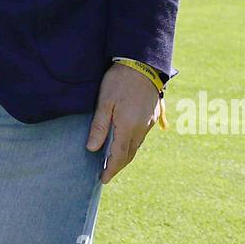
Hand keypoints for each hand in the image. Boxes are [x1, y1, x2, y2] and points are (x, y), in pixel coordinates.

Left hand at [86, 63, 163, 184]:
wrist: (143, 63)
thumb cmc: (120, 81)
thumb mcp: (105, 102)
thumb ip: (99, 126)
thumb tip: (92, 149)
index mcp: (128, 127)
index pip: (118, 156)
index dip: (110, 169)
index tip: (103, 180)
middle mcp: (141, 128)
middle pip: (129, 154)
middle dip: (118, 166)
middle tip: (106, 174)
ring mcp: (148, 122)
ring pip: (136, 146)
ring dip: (125, 156)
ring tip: (112, 160)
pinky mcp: (152, 115)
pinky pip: (141, 137)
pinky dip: (132, 144)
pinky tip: (124, 142)